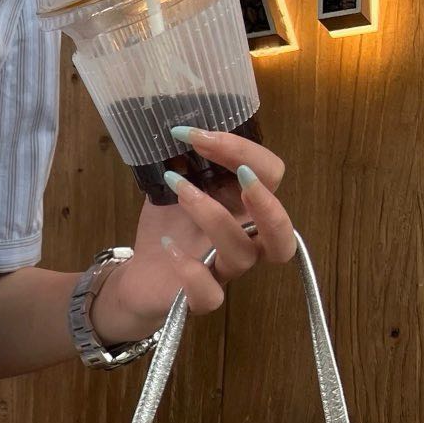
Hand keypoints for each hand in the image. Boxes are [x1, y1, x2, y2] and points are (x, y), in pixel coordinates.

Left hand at [87, 126, 296, 346]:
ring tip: (178, 188)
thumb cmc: (169, 225)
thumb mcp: (177, 183)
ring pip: (243, 254)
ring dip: (212, 215)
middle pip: (282, 230)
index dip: (242, 150)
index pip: (270, 175)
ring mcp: (228, 271)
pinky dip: (190, 269)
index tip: (196, 135)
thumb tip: (180, 124)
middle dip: (266, 199)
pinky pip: (211, 294)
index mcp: (247, 206)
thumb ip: (187, 161)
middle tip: (239, 175)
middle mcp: (248, 240)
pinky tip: (168, 245)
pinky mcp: (203, 298)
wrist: (142, 273)